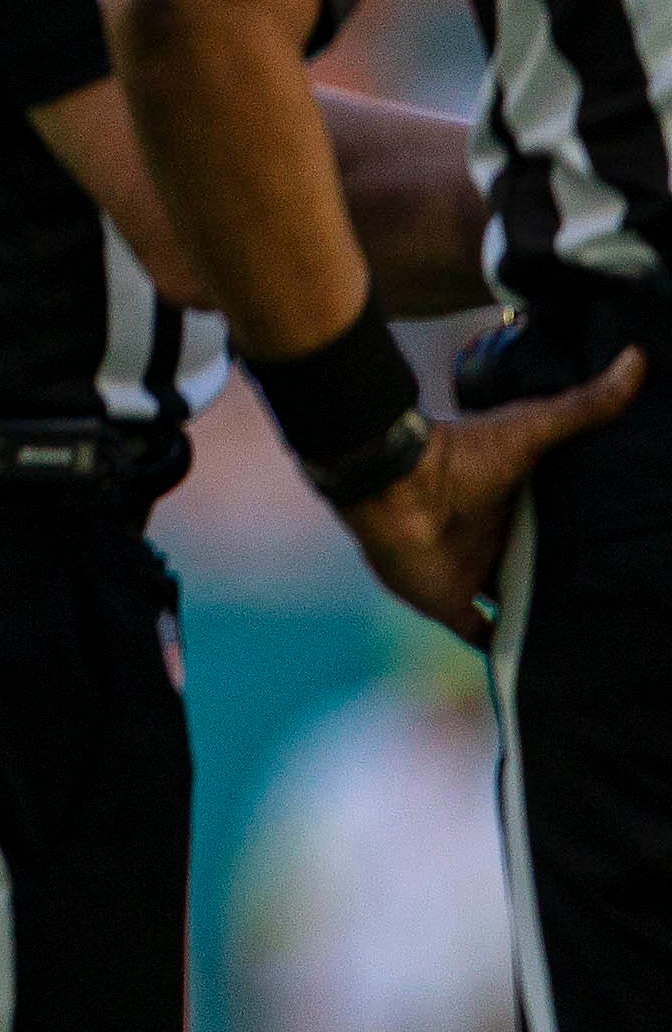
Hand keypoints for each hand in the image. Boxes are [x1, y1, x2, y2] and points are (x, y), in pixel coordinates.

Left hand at [341, 346, 643, 646]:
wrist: (393, 485)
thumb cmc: (461, 454)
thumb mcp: (532, 429)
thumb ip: (583, 405)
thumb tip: (638, 357)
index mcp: (521, 507)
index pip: (565, 531)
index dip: (594, 543)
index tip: (637, 556)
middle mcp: (501, 542)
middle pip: (545, 572)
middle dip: (575, 589)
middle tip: (631, 610)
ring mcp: (476, 574)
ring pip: (520, 608)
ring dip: (546, 624)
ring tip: (601, 648)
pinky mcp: (451, 603)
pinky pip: (484, 636)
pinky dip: (507, 653)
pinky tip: (543, 673)